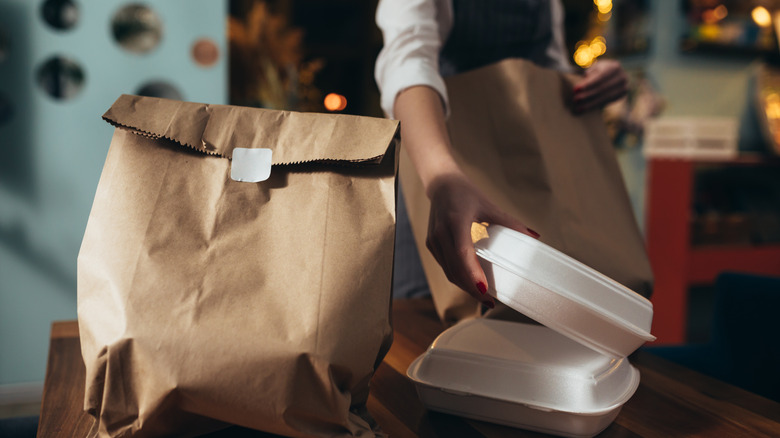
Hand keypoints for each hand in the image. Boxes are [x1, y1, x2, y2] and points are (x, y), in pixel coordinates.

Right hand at [425, 172, 538, 306]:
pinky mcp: (431, 246)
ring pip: (449, 272)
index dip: (472, 273)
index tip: (484, 288)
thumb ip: (510, 222)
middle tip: (490, 301)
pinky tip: (471, 284)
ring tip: (484, 296)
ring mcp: (434, 241)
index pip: (462, 253)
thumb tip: (533, 236)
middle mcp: (441, 234)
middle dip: (471, 288)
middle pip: (455, 269)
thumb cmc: (466, 194)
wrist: (441, 185)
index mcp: (455, 222)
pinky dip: (458, 278)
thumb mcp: (489, 205)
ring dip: (465, 287)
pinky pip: (445, 267)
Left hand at [572, 59, 627, 112]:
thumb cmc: (600, 70)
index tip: (575, 89)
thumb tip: (583, 85)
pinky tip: (586, 109)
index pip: (599, 77)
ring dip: (591, 103)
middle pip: (602, 88)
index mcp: (614, 67)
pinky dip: (596, 106)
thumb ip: (589, 75)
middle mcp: (622, 77)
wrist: (614, 75)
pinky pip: (607, 102)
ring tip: (579, 108)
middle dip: (587, 95)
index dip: (587, 84)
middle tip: (575, 99)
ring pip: (605, 97)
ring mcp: (624, 87)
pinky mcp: (622, 95)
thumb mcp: (595, 68)